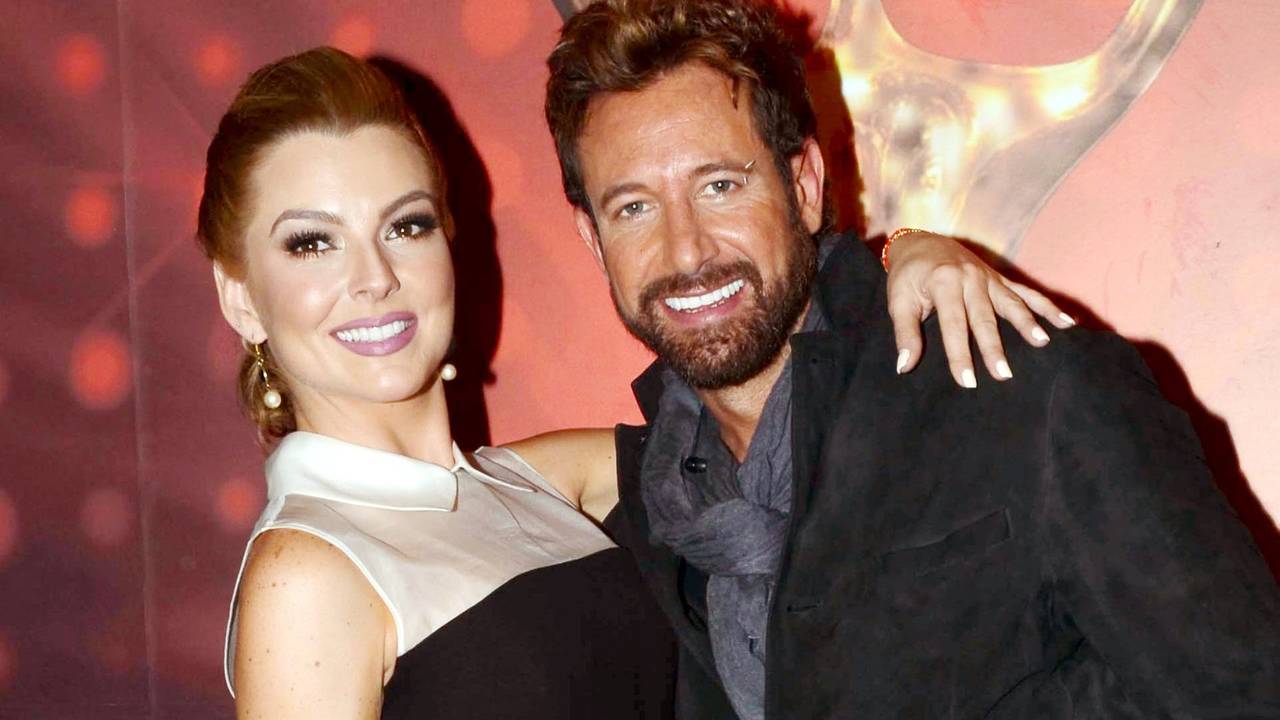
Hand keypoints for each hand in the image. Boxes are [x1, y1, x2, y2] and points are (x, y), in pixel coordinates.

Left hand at [885, 232, 1074, 387]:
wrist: (920, 241)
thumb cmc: (907, 276)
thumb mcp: (898, 302)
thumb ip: (905, 334)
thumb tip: (905, 367)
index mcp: (944, 282)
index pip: (953, 325)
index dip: (959, 354)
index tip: (967, 381)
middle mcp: (971, 278)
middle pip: (985, 318)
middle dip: (995, 348)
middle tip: (1004, 374)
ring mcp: (989, 278)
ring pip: (1012, 304)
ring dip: (1028, 324)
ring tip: (1043, 343)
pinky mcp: (1000, 280)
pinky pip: (1027, 294)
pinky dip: (1047, 307)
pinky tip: (1066, 323)